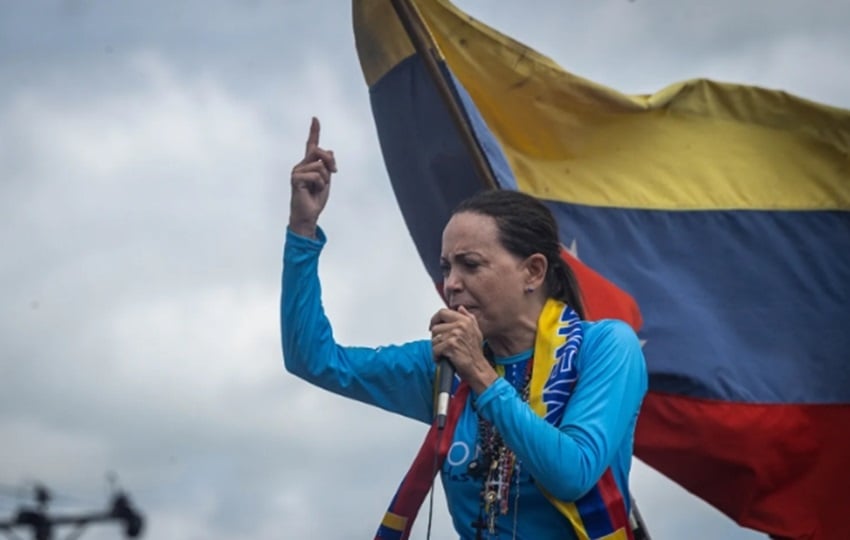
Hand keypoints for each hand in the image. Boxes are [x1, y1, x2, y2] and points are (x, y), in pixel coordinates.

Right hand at [289, 117, 336, 237]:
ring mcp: (297, 171)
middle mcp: (301, 165)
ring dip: (325, 179)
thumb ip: (327, 165)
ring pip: (320, 166)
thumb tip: (329, 150)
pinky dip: (320, 185)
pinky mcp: (295, 178)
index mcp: (308, 164)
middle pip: (319, 151)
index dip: (314, 131)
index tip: (315, 119)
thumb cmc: (315, 199)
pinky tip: (313, 191)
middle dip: (330, 162)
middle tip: (334, 172)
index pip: (311, 145)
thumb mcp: (327, 180)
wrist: (308, 215)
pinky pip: (316, 175)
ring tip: (318, 188)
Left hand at [430, 306, 497, 393]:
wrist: (478, 369)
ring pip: (434, 339)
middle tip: (440, 345)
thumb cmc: (475, 354)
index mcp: (465, 320)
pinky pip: (435, 349)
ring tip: (444, 353)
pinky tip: (443, 358)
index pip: (442, 312)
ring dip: (436, 348)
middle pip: (436, 327)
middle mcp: (461, 326)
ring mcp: (455, 335)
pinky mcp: (451, 345)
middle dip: (435, 338)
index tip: (433, 326)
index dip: (435, 319)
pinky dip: (436, 356)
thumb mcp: (476, 331)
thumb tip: (460, 308)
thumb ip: (468, 317)